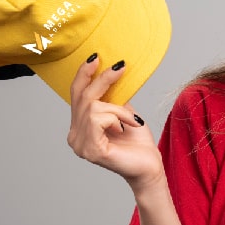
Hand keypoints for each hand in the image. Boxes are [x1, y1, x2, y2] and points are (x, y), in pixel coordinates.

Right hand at [66, 54, 163, 191]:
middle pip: (82, 97)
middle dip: (103, 79)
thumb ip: (111, 99)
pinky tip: (127, 127)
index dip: (83, 74)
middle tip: (120, 68)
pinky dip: (118, 117)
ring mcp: (80, 145)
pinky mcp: (91, 150)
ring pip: (92, 107)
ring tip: (131, 120)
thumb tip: (109, 73)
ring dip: (117, 108)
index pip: (75, 95)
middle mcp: (74, 136)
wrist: (150, 166)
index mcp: (80, 127)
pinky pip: (99, 119)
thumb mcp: (124, 112)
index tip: (96, 57)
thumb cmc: (138, 143)